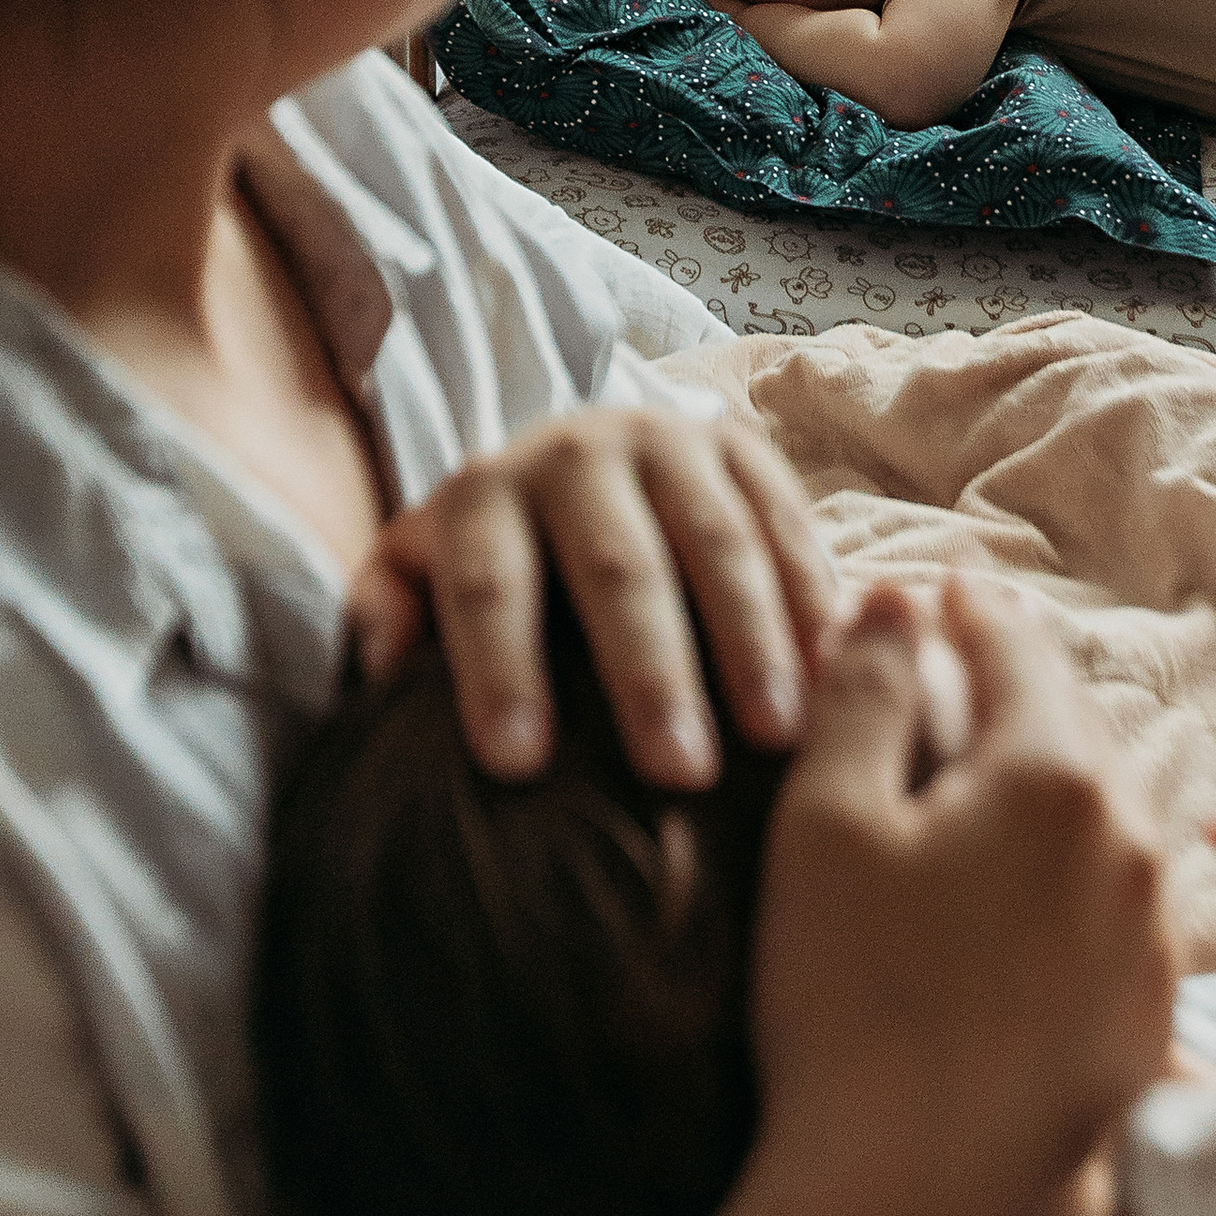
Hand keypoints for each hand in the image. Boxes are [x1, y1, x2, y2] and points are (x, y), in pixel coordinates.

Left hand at [356, 391, 846, 787]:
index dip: (498, 669)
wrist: (582, 459)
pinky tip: (836, 673)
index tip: (518, 764)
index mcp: (484, 493)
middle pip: (615, 566)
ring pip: (716, 543)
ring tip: (778, 738)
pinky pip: (786, 522)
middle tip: (675, 772)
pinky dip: (813, 598)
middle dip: (647, 670)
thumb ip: (388, 612)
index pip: (486, 583)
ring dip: (752, 640)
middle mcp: (577, 454)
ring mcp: (670, 443)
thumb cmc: (499, 559)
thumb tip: (379, 664)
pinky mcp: (743, 448)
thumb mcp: (420, 569)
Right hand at [751, 578, 1175, 1215]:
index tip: (940, 588)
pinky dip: (1070, 871)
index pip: (1016, 648)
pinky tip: (1022, 892)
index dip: (970, 609)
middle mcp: (1131, 841)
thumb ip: (867, 688)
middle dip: (1016, 689)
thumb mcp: (826, 821)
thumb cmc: (849, 1000)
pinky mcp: (1152, 1018)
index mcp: (1055, 774)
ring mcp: (1155, 936)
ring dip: (1050, 782)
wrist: (906, 1204)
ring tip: (990, 774)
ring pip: (1104, 815)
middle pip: (1073, 726)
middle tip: (961, 664)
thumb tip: (898, 599)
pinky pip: (1117, 903)